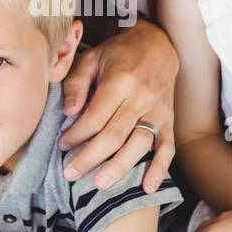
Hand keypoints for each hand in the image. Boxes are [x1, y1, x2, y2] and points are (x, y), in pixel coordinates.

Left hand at [58, 19, 176, 193]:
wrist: (158, 45)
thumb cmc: (119, 53)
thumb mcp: (92, 57)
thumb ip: (77, 82)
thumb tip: (69, 112)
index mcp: (120, 80)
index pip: (95, 117)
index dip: (76, 135)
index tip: (62, 144)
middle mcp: (141, 97)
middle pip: (114, 135)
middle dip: (90, 158)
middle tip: (70, 173)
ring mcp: (158, 111)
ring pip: (139, 145)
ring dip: (119, 167)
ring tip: (99, 184)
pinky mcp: (169, 120)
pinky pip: (167, 148)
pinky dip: (159, 169)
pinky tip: (147, 187)